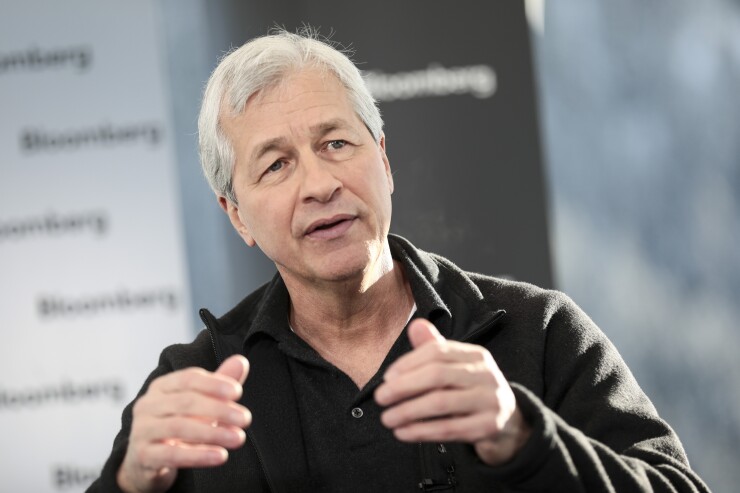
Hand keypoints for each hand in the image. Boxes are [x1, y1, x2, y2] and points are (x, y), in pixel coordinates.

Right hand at [117, 355, 251, 492]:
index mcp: (162, 386)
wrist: (147, 461)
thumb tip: (241, 361)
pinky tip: (221, 456)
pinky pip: (172, 455)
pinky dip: (199, 455)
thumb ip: (219, 383)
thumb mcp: (200, 403)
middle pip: (186, 402)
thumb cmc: (178, 424)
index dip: (213, 384)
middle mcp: (148, 405)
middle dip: (219, 409)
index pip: (188, 378)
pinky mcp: (144, 456)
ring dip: (213, 433)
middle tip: (245, 418)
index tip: (237, 392)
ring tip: (238, 438)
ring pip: (179, 427)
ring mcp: (142, 430)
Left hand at [374, 319, 530, 465]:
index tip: (387, 378)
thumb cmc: (473, 392)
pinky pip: (449, 429)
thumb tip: (415, 325)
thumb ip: (434, 349)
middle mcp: (486, 374)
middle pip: (437, 375)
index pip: (437, 352)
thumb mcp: (456, 368)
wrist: (510, 425)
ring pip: (441, 403)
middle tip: (380, 398)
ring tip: (387, 418)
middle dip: (403, 387)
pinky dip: (421, 431)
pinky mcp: (489, 427)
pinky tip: (403, 433)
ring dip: (407, 411)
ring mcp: (491, 401)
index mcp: (475, 355)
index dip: (408, 363)